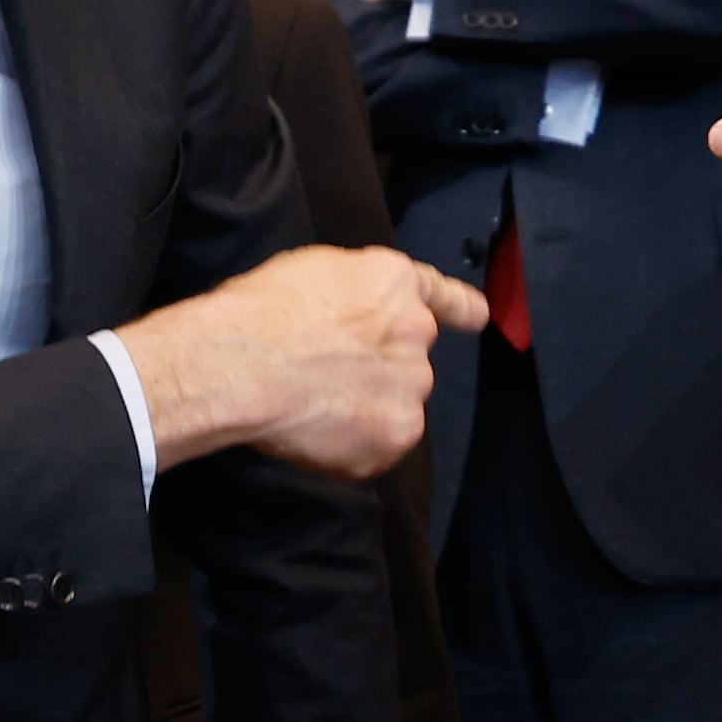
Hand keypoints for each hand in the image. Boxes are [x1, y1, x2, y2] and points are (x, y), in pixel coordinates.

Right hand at [116, 246, 485, 480]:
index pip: (441, 295)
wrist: (243, 364)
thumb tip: (353, 319)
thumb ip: (352, 295)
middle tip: (325, 380)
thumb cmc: (259, 312)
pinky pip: (381, 445)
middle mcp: (416, 329)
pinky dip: (355, 448)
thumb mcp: (312, 272)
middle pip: (409, 358)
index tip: (478, 317)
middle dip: (378, 371)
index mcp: (394, 281)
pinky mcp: (399, 431)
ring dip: (368, 409)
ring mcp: (413, 383)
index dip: (461, 307)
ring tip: (313, 408)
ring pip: (398, 403)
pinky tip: (315, 434)